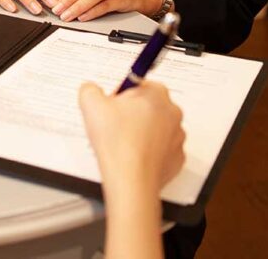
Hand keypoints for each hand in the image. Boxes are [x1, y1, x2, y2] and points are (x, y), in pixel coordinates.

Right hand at [78, 81, 185, 195]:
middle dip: (130, 115)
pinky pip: (159, 150)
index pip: (136, 86)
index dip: (119, 98)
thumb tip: (92, 90)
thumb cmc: (117, 142)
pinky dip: (147, 152)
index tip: (110, 110)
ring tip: (121, 145)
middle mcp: (172, 113)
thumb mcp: (91, 104)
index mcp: (156, 94)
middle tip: (113, 128)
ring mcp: (177, 137)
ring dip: (139, 133)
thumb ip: (90, 89)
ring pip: (154, 129)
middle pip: (146, 107)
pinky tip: (132, 157)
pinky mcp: (176, 159)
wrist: (131, 181)